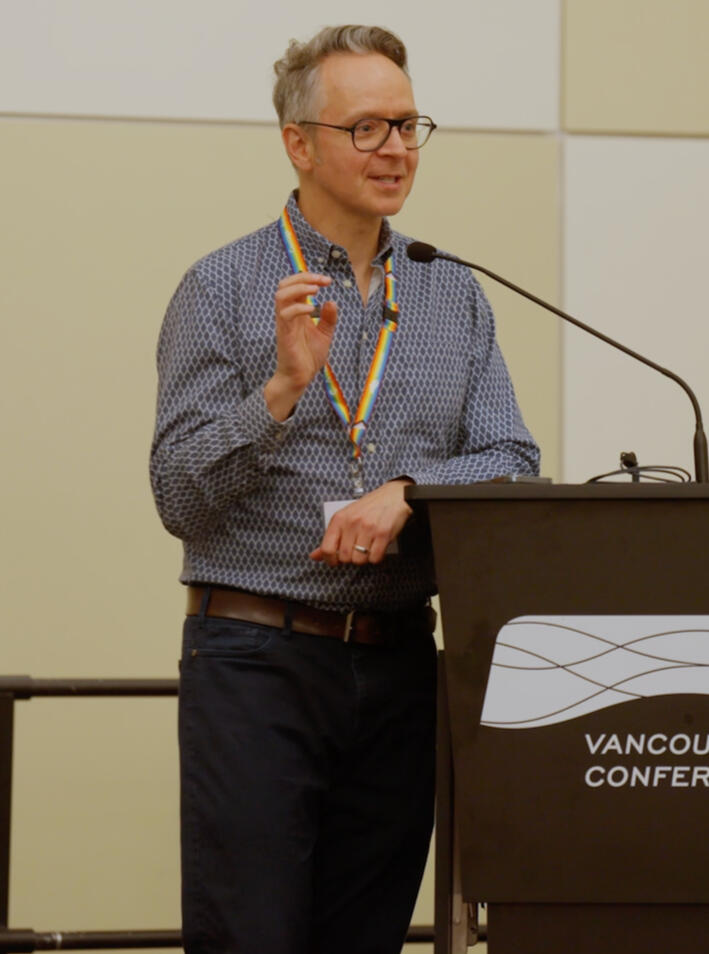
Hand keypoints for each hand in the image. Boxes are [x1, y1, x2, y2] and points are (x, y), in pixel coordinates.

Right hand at [264, 272, 336, 420]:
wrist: (300, 377)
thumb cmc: (308, 356)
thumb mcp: (324, 334)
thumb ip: (328, 318)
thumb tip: (332, 301)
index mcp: (296, 312)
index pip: (296, 285)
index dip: (310, 278)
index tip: (328, 281)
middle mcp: (288, 314)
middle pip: (284, 284)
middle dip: (303, 277)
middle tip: (322, 281)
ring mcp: (284, 323)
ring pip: (280, 295)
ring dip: (299, 287)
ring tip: (316, 290)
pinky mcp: (284, 334)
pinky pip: (285, 314)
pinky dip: (299, 307)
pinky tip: (312, 309)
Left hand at [310, 479, 412, 566]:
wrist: (393, 497)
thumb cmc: (368, 508)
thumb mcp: (345, 518)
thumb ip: (330, 538)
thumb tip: (314, 556)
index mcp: (339, 519)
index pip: (326, 548)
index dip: (330, 560)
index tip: (336, 561)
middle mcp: (352, 523)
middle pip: (344, 557)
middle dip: (351, 558)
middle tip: (357, 550)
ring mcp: (368, 528)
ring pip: (360, 560)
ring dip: (364, 558)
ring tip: (368, 547)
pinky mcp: (383, 534)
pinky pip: (375, 558)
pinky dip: (376, 557)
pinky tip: (377, 547)